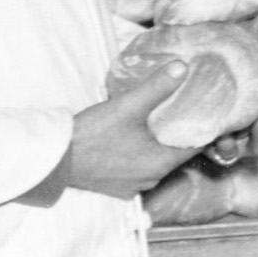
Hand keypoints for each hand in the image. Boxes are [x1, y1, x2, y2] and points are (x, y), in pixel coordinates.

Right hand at [60, 64, 192, 198]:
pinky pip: (136, 170)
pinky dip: (138, 155)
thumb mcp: (128, 106)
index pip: (196, 145)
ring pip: (155, 162)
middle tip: (179, 111)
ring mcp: (132, 187)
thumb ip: (157, 87)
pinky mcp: (115, 188)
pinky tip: (131, 139)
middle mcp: (151, 180)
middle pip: (176, 154)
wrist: (54, 161)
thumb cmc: (92, 135)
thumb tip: (182, 67)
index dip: (201, 126)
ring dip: (156, 145)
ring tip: (155, 122)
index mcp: (162, 163)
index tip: (203, 110)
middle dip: (178, 133)